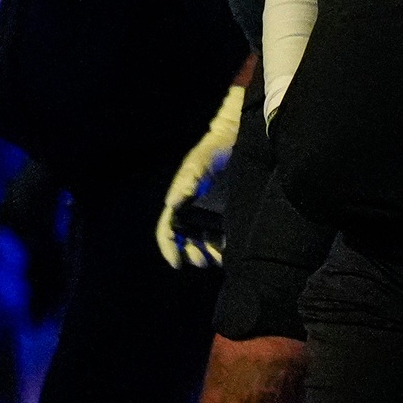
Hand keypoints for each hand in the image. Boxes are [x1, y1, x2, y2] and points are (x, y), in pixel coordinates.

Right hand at [157, 83, 245, 268]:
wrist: (235, 139)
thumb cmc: (212, 150)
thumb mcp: (197, 165)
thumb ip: (185, 183)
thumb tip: (171, 206)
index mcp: (179, 202)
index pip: (167, 231)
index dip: (169, 248)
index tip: (177, 263)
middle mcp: (190, 210)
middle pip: (185, 241)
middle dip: (191, 253)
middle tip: (204, 261)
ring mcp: (207, 211)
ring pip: (202, 241)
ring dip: (206, 253)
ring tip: (218, 259)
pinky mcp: (225, 211)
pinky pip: (219, 234)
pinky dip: (221, 245)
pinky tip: (229, 249)